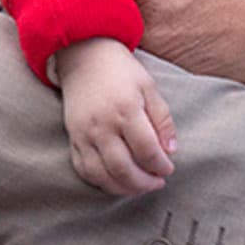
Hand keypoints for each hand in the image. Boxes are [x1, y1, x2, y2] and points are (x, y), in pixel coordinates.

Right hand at [55, 39, 175, 194]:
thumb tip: (171, 151)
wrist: (84, 56)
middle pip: (124, 169)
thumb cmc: (121, 71)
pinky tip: (116, 181)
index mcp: (126, 110)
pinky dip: (100, 182)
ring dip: (124, 188)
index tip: (169, 168)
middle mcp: (102, 125)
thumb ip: (162, 119)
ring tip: (139, 186)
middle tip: (157, 183)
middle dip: (144, 183)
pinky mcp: (73, 138)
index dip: (161, 165)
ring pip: (102, 175)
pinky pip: (84, 170)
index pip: (147, 150)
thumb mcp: (149, 87)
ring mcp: (84, 134)